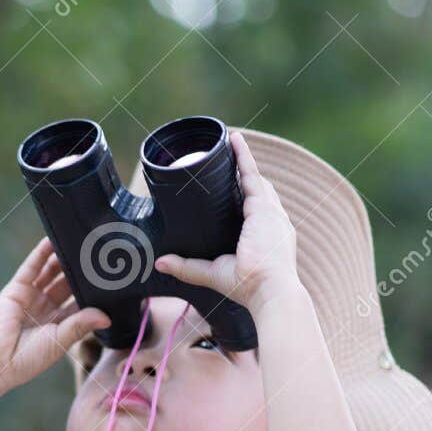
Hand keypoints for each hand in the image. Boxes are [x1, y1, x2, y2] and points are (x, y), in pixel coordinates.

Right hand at [0, 238, 110, 390]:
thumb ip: (81, 325)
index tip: (112, 278)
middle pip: (68, 284)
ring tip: (81, 243)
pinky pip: (32, 267)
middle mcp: (46, 308)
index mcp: (59, 324)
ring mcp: (31, 296)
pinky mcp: (17, 288)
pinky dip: (42, 253)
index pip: (81, 303)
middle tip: (99, 255)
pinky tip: (54, 239)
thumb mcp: (59, 341)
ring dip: (64, 258)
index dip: (94, 291)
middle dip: (81, 271)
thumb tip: (107, 317)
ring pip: (51, 272)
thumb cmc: (27, 359)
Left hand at [153, 129, 300, 311]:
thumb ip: (187, 267)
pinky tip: (233, 140)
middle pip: (256, 190)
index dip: (244, 194)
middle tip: (226, 155)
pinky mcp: (263, 207)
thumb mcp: (212, 274)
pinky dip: (243, 156)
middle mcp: (272, 221)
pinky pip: (251, 174)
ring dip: (242, 159)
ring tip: (230, 141)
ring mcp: (270, 212)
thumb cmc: (248, 287)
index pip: (253, 208)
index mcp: (265, 236)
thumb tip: (160, 263)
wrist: (269, 290)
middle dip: (244, 173)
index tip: (228, 182)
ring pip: (254, 179)